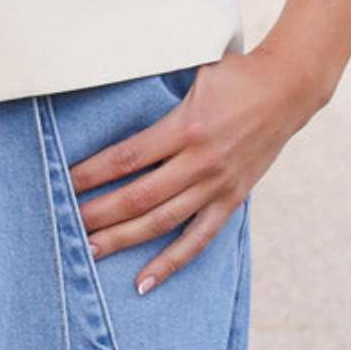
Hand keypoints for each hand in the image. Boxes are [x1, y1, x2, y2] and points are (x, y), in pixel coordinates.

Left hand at [70, 46, 323, 293]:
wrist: (287, 90)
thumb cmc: (234, 73)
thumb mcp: (192, 68)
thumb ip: (157, 83)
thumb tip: (110, 76)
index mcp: (186, 127)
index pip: (128, 158)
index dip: (93, 172)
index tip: (64, 181)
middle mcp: (200, 162)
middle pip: (140, 197)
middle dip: (99, 213)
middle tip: (63, 224)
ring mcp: (218, 186)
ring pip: (163, 223)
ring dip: (124, 240)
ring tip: (90, 252)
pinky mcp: (232, 200)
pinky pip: (198, 239)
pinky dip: (171, 263)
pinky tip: (144, 281)